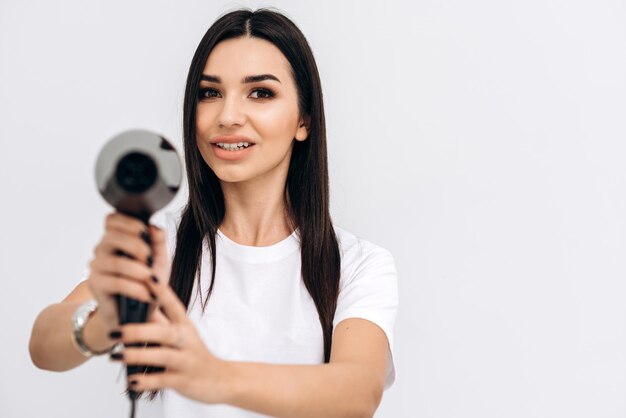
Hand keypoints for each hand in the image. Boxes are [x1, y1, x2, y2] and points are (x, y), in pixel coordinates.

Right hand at [86, 212, 170, 328]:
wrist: (138, 314)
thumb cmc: (148, 283)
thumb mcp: (159, 260)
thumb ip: (158, 241)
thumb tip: (154, 227)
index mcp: (117, 238)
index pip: (112, 219)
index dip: (128, 222)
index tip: (145, 232)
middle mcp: (103, 249)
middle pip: (112, 237)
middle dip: (136, 246)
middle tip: (151, 259)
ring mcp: (97, 267)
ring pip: (115, 262)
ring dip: (138, 271)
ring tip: (153, 281)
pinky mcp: (96, 286)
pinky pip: (115, 282)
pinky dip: (136, 288)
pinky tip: (148, 295)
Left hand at [109, 272, 230, 404]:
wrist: (220, 379)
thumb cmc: (194, 355)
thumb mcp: (183, 334)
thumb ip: (162, 321)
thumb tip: (139, 304)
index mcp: (185, 326)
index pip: (174, 305)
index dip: (162, 292)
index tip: (149, 277)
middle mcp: (187, 341)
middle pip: (164, 332)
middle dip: (139, 331)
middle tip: (115, 331)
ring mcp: (186, 361)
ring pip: (162, 356)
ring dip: (138, 355)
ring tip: (116, 356)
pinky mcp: (183, 380)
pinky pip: (162, 380)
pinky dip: (146, 381)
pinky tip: (130, 380)